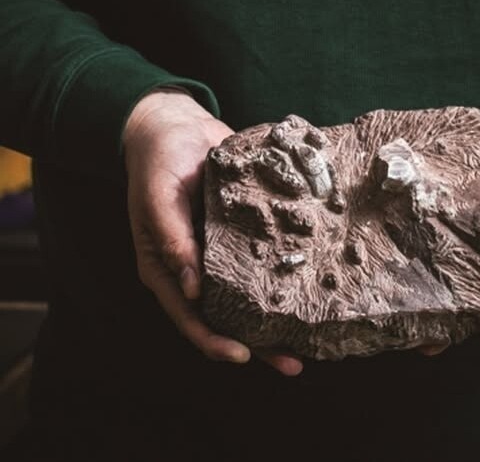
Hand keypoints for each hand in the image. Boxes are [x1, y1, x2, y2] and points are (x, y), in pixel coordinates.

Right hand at [123, 90, 302, 375]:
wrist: (179, 125)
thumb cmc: (158, 161)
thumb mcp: (157, 197)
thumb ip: (172, 239)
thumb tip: (191, 289)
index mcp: (167, 268)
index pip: (189, 317)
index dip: (214, 340)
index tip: (242, 355)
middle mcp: (196, 266)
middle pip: (226, 315)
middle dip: (258, 342)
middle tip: (294, 362)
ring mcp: (222, 250)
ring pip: (251, 291)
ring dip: (278, 314)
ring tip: (312, 338)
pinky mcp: (244, 229)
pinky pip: (264, 255)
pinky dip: (283, 269)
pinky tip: (313, 283)